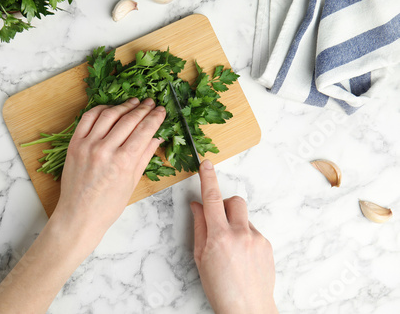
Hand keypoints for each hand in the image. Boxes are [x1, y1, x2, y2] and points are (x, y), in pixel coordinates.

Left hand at [53, 97, 165, 242]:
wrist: (79, 216)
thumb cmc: (108, 205)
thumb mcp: (132, 181)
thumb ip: (144, 156)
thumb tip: (157, 138)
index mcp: (123, 161)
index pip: (144, 130)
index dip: (155, 117)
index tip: (161, 110)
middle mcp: (105, 150)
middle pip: (128, 120)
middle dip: (142, 109)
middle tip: (150, 103)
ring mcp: (88, 145)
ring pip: (109, 115)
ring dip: (123, 106)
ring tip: (133, 102)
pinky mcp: (74, 144)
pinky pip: (88, 118)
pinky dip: (101, 110)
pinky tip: (110, 109)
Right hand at [191, 160, 276, 313]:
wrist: (247, 308)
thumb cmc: (220, 288)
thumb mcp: (200, 258)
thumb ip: (199, 227)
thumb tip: (197, 206)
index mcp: (219, 237)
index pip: (211, 199)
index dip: (208, 178)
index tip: (206, 164)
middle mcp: (240, 234)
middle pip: (234, 201)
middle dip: (224, 204)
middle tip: (217, 221)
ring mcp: (257, 239)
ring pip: (243, 217)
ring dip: (234, 224)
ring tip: (230, 248)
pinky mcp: (267, 244)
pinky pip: (253, 230)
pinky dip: (244, 237)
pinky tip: (241, 256)